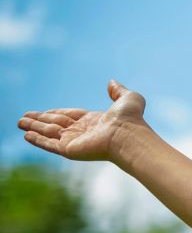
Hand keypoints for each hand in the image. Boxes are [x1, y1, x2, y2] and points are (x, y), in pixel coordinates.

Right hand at [15, 79, 147, 161]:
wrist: (128, 135)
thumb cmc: (130, 119)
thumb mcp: (128, 98)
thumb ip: (118, 91)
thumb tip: (112, 82)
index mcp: (94, 121)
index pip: (70, 116)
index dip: (56, 114)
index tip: (44, 112)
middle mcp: (83, 132)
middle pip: (56, 124)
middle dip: (40, 121)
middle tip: (24, 118)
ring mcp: (75, 141)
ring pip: (49, 133)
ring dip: (33, 127)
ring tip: (19, 123)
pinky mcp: (69, 150)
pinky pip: (49, 144)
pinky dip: (37, 140)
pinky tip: (26, 136)